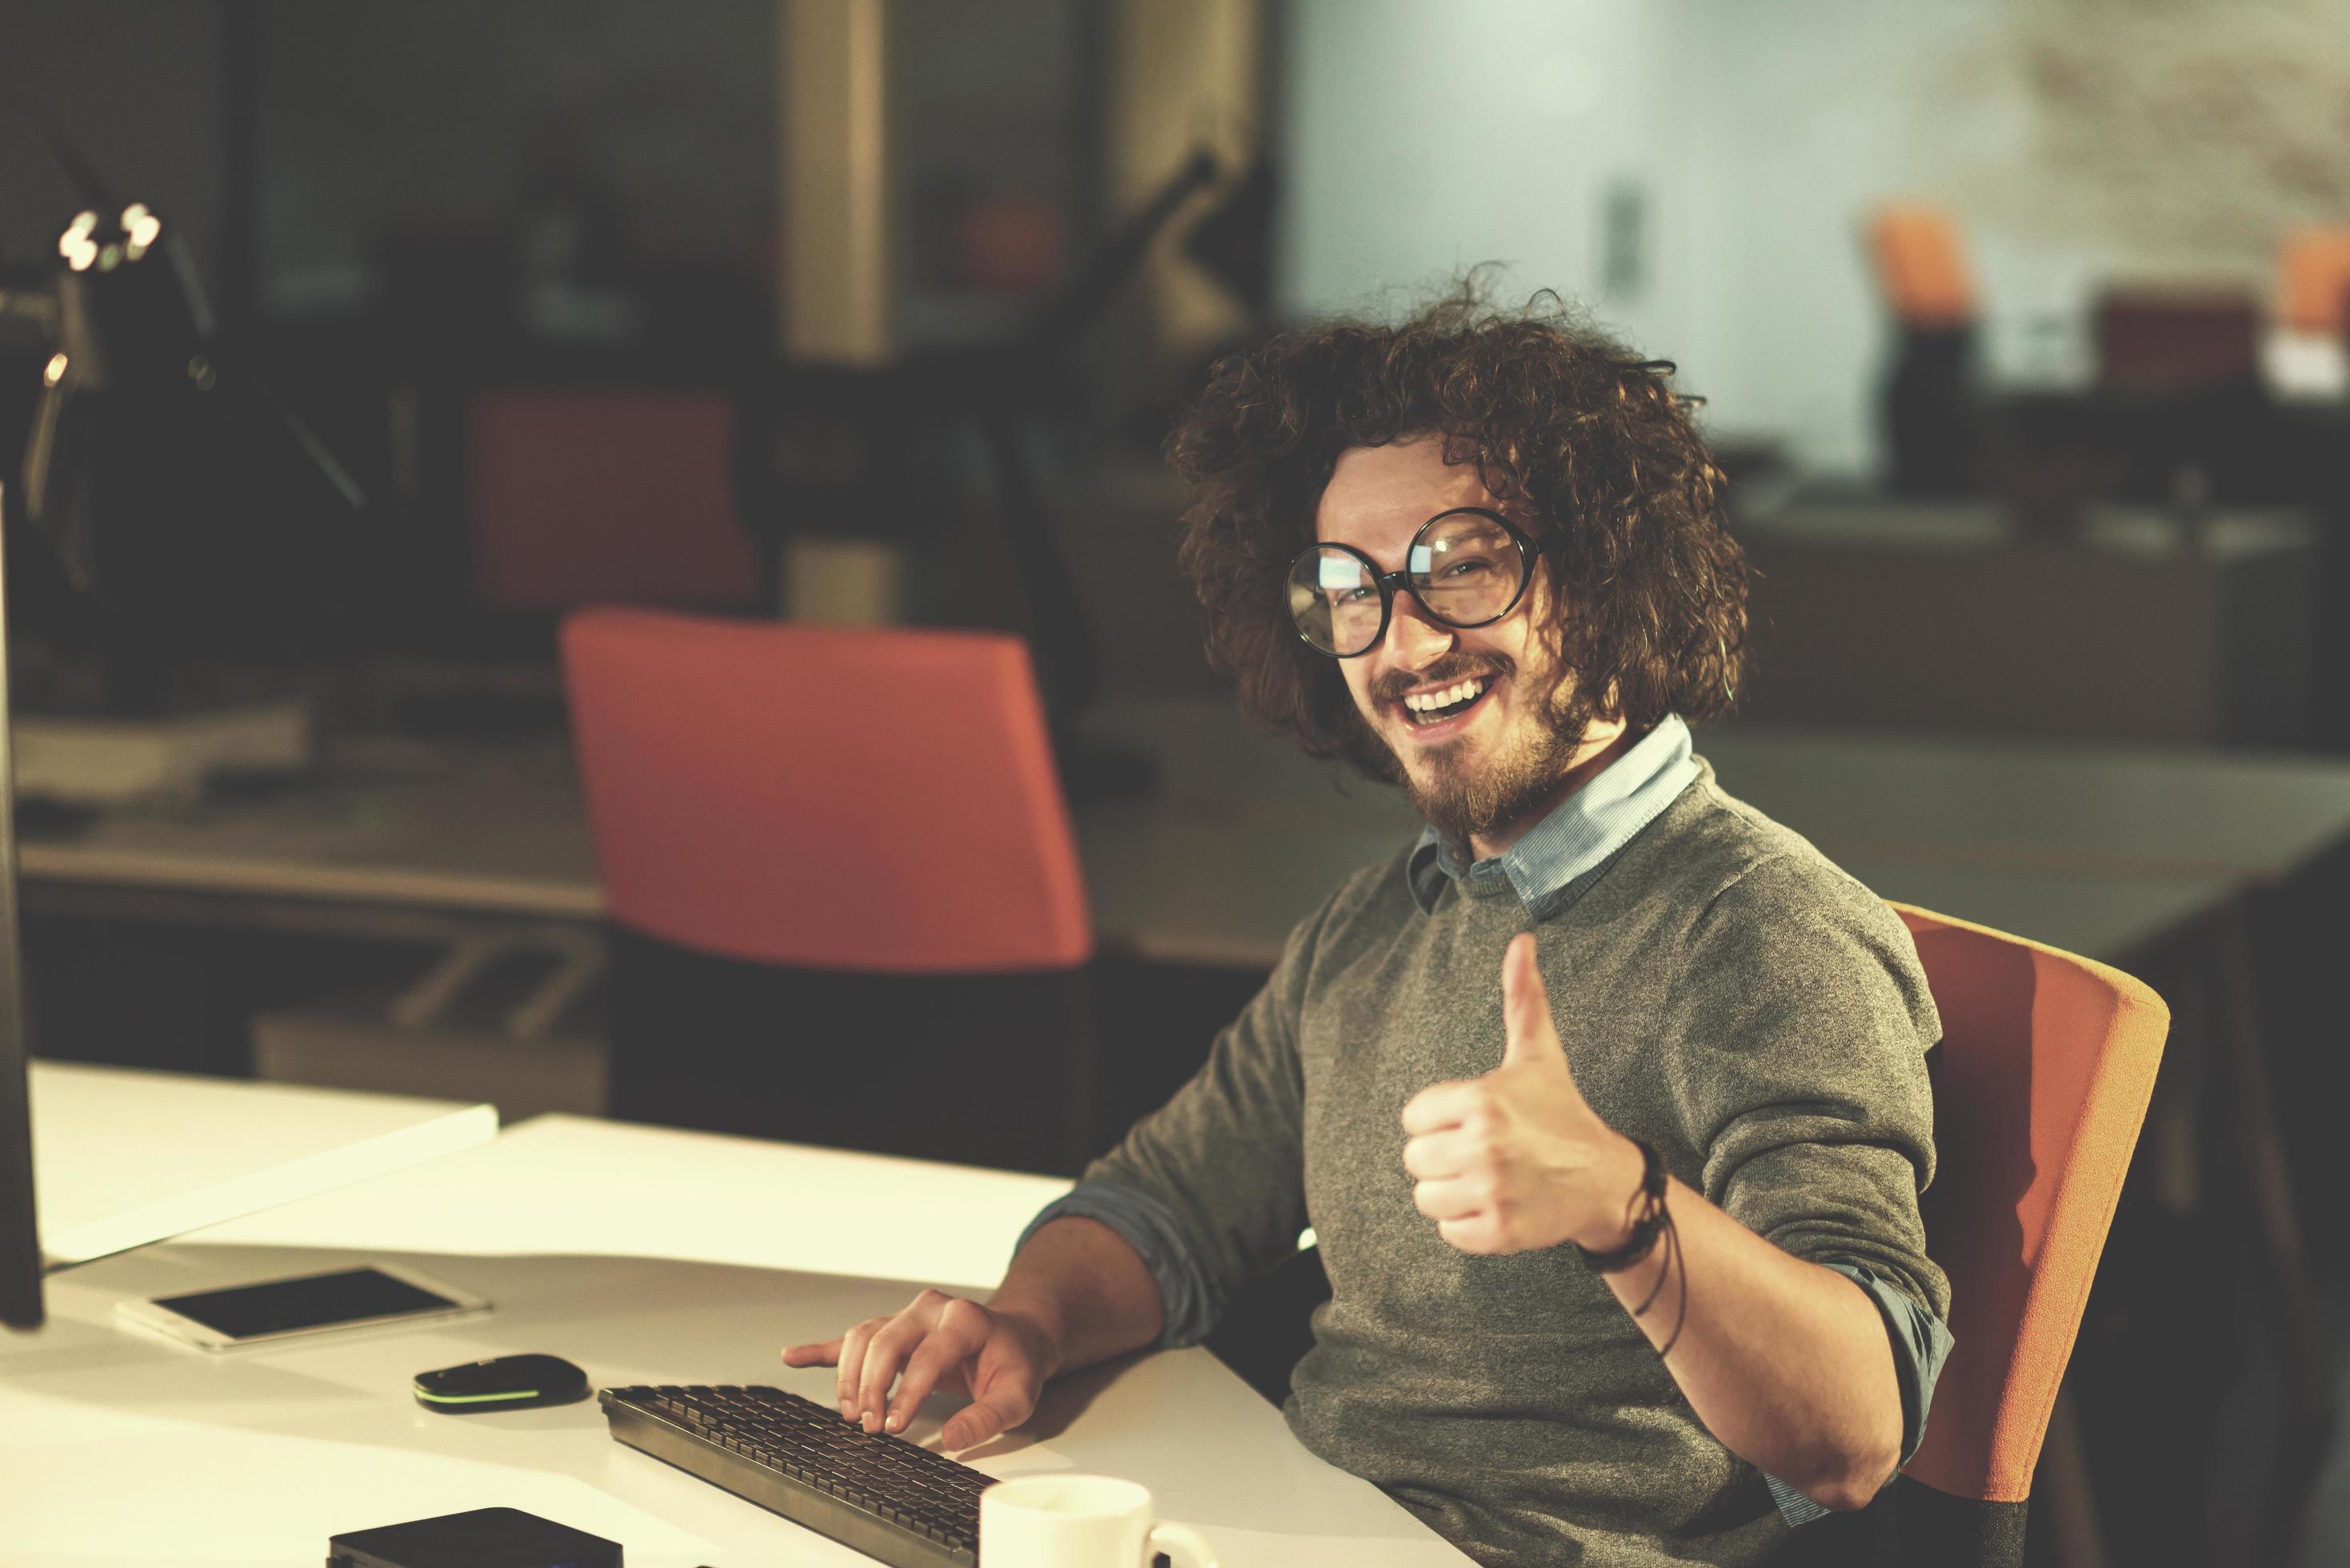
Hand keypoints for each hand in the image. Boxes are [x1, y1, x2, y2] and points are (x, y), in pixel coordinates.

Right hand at [781, 1288, 1057, 1448]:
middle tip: (870, 1427)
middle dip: (872, 1386)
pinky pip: (850, 1337)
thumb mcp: (1018, 1395)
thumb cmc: (1015, 1365)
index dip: (907, 1393)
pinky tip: (792, 1356)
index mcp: (963, 1319)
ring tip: (853, 1414)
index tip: (896, 1427)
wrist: (1015, 1337)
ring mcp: (907, 1315)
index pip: (926, 1356)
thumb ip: (988, 1418)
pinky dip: (820, 1349)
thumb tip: (951, 1440)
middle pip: (885, 1341)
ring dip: (850, 1377)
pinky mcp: (891, 1328)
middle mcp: (930, 1309)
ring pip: (863, 1337)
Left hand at [1400, 932, 1645, 1254]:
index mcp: (1482, 1100)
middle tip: (1481, 1151)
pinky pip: (1448, 1231)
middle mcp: (1485, 1147)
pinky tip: (1495, 1203)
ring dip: (1451, 1191)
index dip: (1438, 1119)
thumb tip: (1520, 940)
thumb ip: (1521, 998)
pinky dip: (1466, 1223)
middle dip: (1442, 1156)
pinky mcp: (1499, 1232)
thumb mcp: (1539, 1054)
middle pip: (1414, 1160)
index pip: (1413, 1117)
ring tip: (1487, 1177)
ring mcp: (1492, 1193)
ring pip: (1425, 1198)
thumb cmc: (1561, 1112)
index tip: (1472, 1120)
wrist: (1604, 1180)